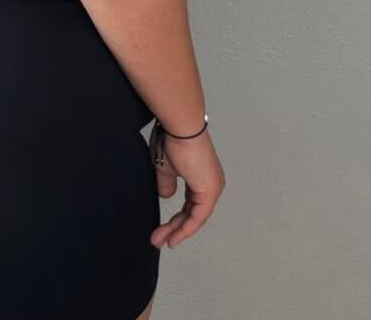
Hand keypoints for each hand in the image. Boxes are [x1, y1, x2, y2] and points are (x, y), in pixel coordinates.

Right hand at [148, 123, 224, 248]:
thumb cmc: (173, 140)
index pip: (189, 204)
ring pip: (195, 217)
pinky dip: (186, 228)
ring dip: (177, 230)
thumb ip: (167, 184)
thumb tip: (167, 196)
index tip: (162, 230)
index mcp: (201, 177)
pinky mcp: (210, 191)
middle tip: (158, 238)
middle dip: (174, 228)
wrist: (181, 129)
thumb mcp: (165, 167)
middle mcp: (211, 184)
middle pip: (192, 213)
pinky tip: (174, 236)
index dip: (177, 219)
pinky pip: (198, 216)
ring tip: (161, 240)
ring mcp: (212, 188)